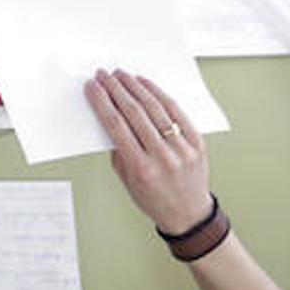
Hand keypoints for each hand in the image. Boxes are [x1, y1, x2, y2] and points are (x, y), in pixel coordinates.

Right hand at [85, 69, 212, 233]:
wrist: (188, 214)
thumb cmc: (155, 200)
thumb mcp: (127, 181)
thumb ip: (118, 151)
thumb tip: (110, 117)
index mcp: (141, 169)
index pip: (116, 126)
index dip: (102, 103)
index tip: (92, 89)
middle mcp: (162, 157)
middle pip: (134, 113)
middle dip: (115, 89)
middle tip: (104, 76)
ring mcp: (181, 148)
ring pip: (154, 108)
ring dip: (135, 87)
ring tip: (122, 75)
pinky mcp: (196, 141)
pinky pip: (176, 111)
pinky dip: (159, 94)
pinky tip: (146, 85)